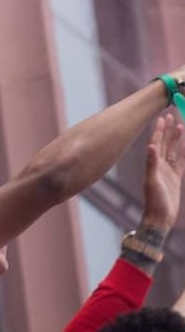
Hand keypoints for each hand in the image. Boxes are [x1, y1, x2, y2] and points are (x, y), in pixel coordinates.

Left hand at [141, 112, 184, 232]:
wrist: (161, 217)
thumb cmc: (154, 200)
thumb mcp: (152, 181)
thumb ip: (152, 164)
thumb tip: (151, 146)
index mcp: (152, 163)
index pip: (156, 142)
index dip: (159, 130)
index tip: (162, 118)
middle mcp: (159, 164)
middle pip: (164, 143)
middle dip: (167, 129)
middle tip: (170, 115)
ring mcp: (167, 170)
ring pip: (173, 150)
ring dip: (176, 138)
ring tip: (180, 125)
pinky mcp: (175, 177)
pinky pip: (181, 161)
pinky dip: (183, 152)